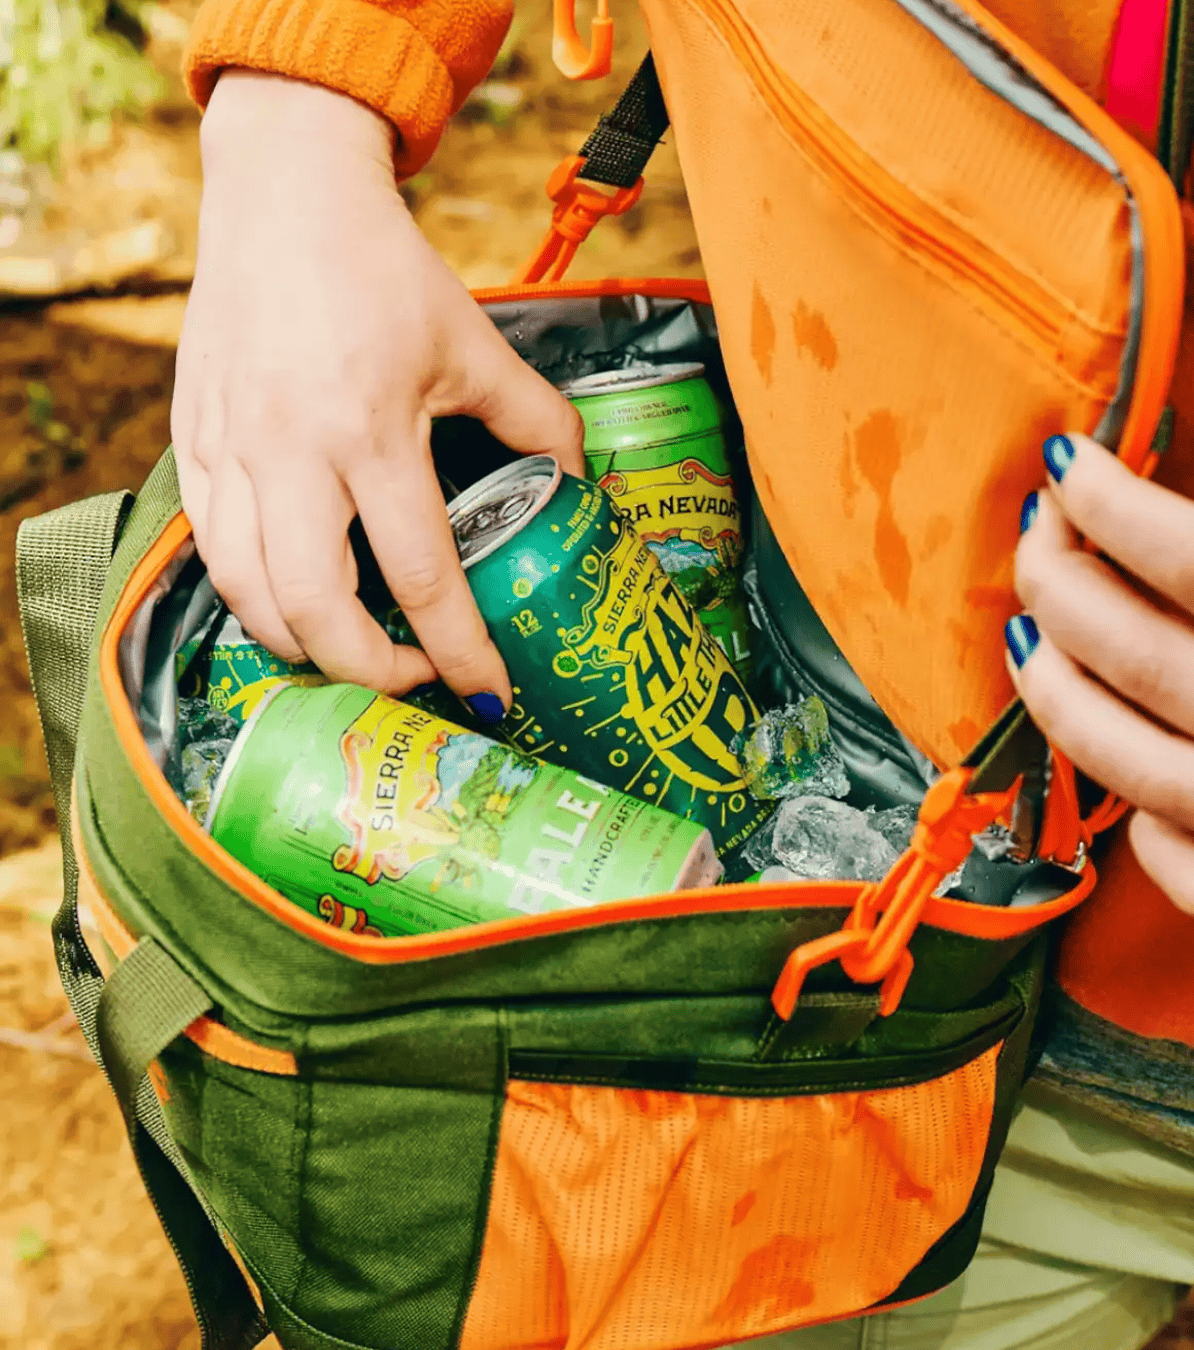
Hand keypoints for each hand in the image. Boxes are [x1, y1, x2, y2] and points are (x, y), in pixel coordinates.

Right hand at [171, 71, 583, 716]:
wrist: (281, 194)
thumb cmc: (380, 268)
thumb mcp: (472, 342)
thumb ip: (534, 419)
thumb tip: (578, 482)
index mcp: (371, 428)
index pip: (420, 574)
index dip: (457, 650)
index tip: (487, 693)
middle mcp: (290, 451)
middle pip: (315, 609)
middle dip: (368, 672)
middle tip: (411, 679)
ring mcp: (229, 451)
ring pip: (247, 594)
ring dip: (300, 646)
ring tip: (349, 651)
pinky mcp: (191, 443)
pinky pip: (208, 549)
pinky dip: (249, 595)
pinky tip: (289, 601)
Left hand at [1007, 431, 1193, 913]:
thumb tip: (1116, 492)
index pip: (1189, 556)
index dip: (1113, 503)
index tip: (1066, 462)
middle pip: (1129, 650)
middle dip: (1058, 583)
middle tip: (1036, 536)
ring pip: (1116, 755)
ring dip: (1052, 689)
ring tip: (1025, 638)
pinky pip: (1162, 850)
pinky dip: (1123, 805)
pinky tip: (1109, 761)